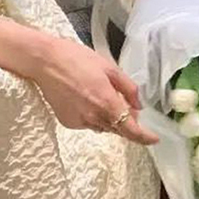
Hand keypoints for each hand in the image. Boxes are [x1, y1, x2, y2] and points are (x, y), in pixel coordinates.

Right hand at [31, 36, 158, 144]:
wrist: (45, 62)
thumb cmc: (76, 59)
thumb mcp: (109, 67)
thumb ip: (128, 88)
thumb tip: (138, 106)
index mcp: (107, 103)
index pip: (131, 130)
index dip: (145, 137)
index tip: (154, 139)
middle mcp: (94, 117)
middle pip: (118, 129)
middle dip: (125, 120)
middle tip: (122, 102)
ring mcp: (80, 121)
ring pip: (102, 127)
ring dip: (108, 118)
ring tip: (97, 94)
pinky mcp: (67, 122)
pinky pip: (87, 124)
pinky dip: (91, 116)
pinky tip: (83, 98)